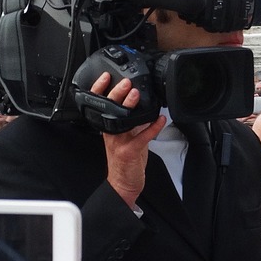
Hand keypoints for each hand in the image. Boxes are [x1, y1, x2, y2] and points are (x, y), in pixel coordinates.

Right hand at [91, 72, 166, 208]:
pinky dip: (152, 127)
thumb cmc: (126, 160)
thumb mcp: (126, 137)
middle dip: (117, 94)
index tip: (107, 77)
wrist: (124, 183)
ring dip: (130, 107)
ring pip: (122, 121)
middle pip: (109, 110)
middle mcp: (111, 133)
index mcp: (108, 128)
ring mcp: (119, 142)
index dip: (100, 90)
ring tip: (137, 95)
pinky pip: (142, 137)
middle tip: (125, 83)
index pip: (100, 106)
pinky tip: (160, 119)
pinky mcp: (130, 151)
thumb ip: (132, 122)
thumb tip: (141, 106)